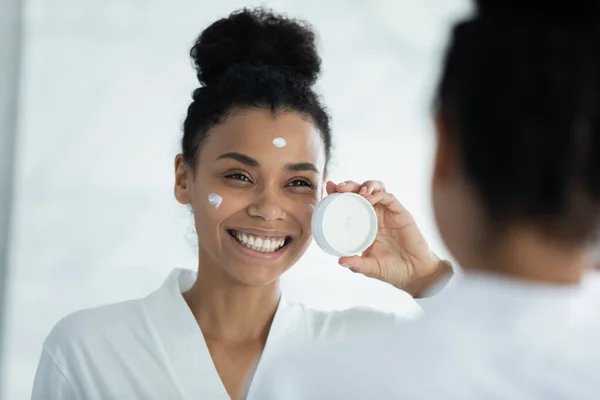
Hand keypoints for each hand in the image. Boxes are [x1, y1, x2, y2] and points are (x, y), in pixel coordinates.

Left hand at [325, 180, 452, 297]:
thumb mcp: (369, 267)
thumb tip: (340, 261)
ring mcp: (388, 213)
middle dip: (349, 185)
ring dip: (365, 186)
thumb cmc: (392, 270)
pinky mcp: (401, 213)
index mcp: (364, 224)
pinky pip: (389, 198)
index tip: (329, 189)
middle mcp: (375, 215)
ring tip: (356, 192)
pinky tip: (369, 198)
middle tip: (338, 188)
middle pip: (361, 191)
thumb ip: (356, 264)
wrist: (415, 275)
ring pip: (376, 189)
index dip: (338, 194)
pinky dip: (378, 194)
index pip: (349, 203)